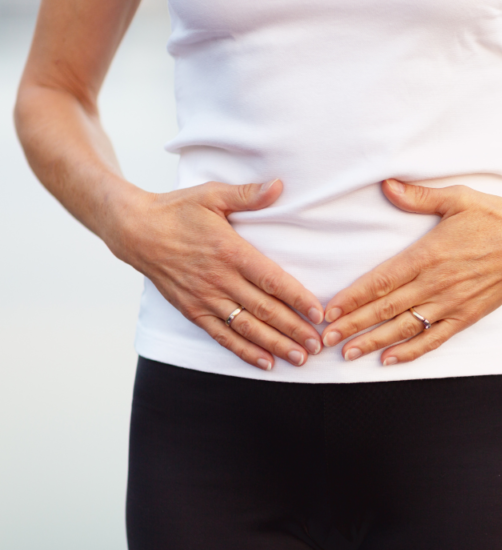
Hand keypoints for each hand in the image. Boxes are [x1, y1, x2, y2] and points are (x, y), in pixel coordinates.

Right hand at [113, 180, 323, 370]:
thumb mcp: (212, 194)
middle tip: (319, 345)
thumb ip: (247, 194)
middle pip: (264, 310)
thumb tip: (279, 185)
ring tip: (300, 359)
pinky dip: (244, 351)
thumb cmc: (177, 210)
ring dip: (275, 345)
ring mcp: (205, 298)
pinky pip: (222, 336)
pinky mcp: (192, 310)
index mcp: (230, 252)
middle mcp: (219, 279)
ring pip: (246, 328)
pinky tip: (266, 363)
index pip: (272, 280)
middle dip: (294, 330)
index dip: (297, 299)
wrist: (134, 230)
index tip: (319, 314)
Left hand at [320, 179, 501, 364]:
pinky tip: (390, 360)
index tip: (329, 310)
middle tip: (325, 339)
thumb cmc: (496, 217)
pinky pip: (434, 338)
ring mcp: (452, 303)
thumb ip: (419, 196)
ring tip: (349, 353)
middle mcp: (436, 284)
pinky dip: (411, 351)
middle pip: (385, 309)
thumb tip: (388, 185)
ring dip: (374, 342)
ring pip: (405, 328)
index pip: (381, 281)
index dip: (353, 298)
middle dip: (353, 325)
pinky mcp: (467, 316)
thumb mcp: (458, 198)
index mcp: (428, 255)